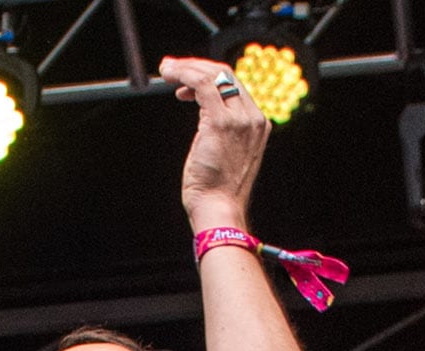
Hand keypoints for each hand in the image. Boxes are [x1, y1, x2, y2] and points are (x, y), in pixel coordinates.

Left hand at [160, 56, 266, 230]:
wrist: (220, 211)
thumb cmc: (217, 192)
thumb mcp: (225, 156)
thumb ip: (220, 132)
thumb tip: (204, 118)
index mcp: (258, 124)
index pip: (234, 85)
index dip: (208, 76)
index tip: (186, 82)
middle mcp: (253, 118)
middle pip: (225, 74)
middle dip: (195, 66)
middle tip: (171, 69)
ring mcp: (239, 119)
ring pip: (213, 75)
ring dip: (186, 67)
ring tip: (166, 70)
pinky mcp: (220, 122)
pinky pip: (202, 83)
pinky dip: (184, 74)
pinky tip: (170, 76)